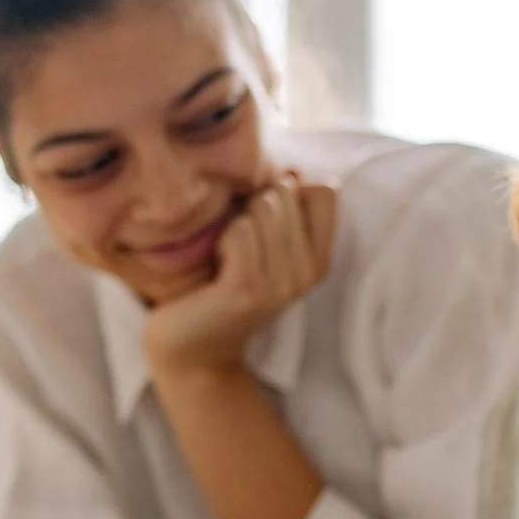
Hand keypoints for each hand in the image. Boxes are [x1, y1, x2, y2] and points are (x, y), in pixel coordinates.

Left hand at [142, 173, 338, 372]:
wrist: (192, 349)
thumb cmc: (217, 284)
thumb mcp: (260, 246)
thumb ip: (280, 209)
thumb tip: (290, 169)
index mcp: (318, 259)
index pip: (326, 191)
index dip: (290, 186)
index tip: (263, 211)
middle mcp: (308, 273)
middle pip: (287, 193)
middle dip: (253, 202)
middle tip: (236, 239)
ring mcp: (281, 284)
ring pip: (263, 208)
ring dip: (235, 221)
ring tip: (226, 253)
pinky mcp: (250, 290)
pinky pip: (240, 231)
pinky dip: (221, 239)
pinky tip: (217, 265)